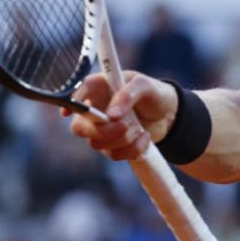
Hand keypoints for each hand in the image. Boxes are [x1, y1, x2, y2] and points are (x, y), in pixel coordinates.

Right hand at [63, 71, 178, 160]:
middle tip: (124, 126)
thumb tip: (111, 115)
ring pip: (96, 143)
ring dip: (122, 139)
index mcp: (100, 87)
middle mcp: (96, 108)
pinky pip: (113, 154)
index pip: (79, 92)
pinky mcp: (112, 145)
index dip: (72, 102)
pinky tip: (144, 137)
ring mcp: (102, 129)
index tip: (69, 112)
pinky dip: (132, 149)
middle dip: (101, 130)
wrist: (170, 115)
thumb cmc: (154, 94)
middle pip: (80, 127)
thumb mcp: (145, 86)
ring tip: (140, 128)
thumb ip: (128, 95)